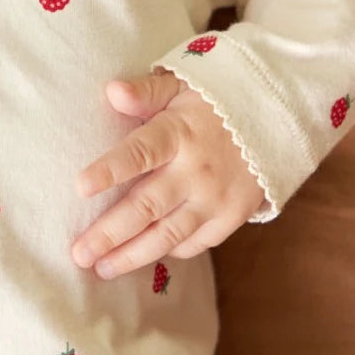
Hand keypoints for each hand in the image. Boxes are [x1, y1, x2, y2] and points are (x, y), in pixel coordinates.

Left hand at [71, 69, 264, 278]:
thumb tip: (113, 91)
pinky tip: (141, 258)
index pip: (140, 153)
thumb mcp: (181, 85)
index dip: (110, 170)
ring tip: (101, 269)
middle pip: (146, 207)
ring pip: (167, 235)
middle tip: (79, 254)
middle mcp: (196, 171)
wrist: (275, 120)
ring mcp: (216, 199)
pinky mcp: (232, 217)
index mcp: (179, 133)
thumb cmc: (211, 103)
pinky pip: (194, 243)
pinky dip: (167, 252)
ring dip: (132, 255)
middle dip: (109, 233)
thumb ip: (145, 91)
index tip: (80, 187)